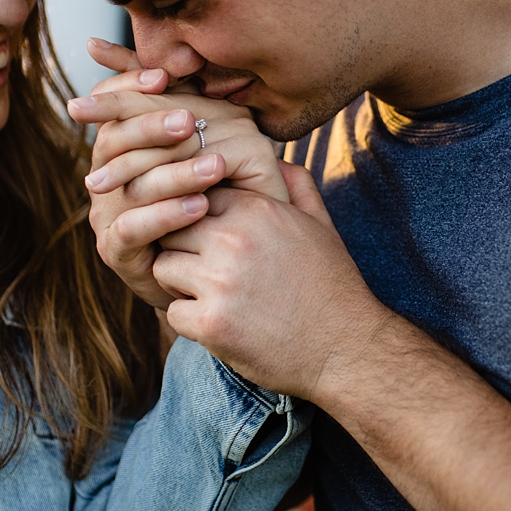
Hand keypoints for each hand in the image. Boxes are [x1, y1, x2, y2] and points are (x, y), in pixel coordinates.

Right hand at [67, 39, 288, 307]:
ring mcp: (106, 213)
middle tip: (190, 120)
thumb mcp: (204, 148)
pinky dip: (168, 214)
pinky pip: (135, 229)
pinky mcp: (116, 251)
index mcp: (119, 143)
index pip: (111, 103)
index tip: (164, 78)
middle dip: (152, 127)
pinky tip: (202, 207)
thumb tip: (193, 56)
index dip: (129, 86)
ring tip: (215, 168)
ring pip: (128, 185)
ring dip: (173, 173)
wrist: (207, 265)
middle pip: (114, 141)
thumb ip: (195, 107)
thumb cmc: (209, 199)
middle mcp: (104, 174)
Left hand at [154, 163, 393, 399]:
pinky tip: (221, 327)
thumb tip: (280, 161)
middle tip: (207, 273)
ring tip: (213, 299)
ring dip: (181, 286)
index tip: (212, 242)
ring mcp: (219, 282)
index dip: (201, 221)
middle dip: (185, 250)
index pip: (197, 197)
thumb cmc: (333, 286)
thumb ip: (298, 187)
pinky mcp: (211, 324)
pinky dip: (191, 323)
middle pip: (172, 229)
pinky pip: (172, 314)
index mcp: (257, 210)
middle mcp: (233, 239)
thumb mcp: (322, 226)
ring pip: (164, 268)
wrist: (346, 348)